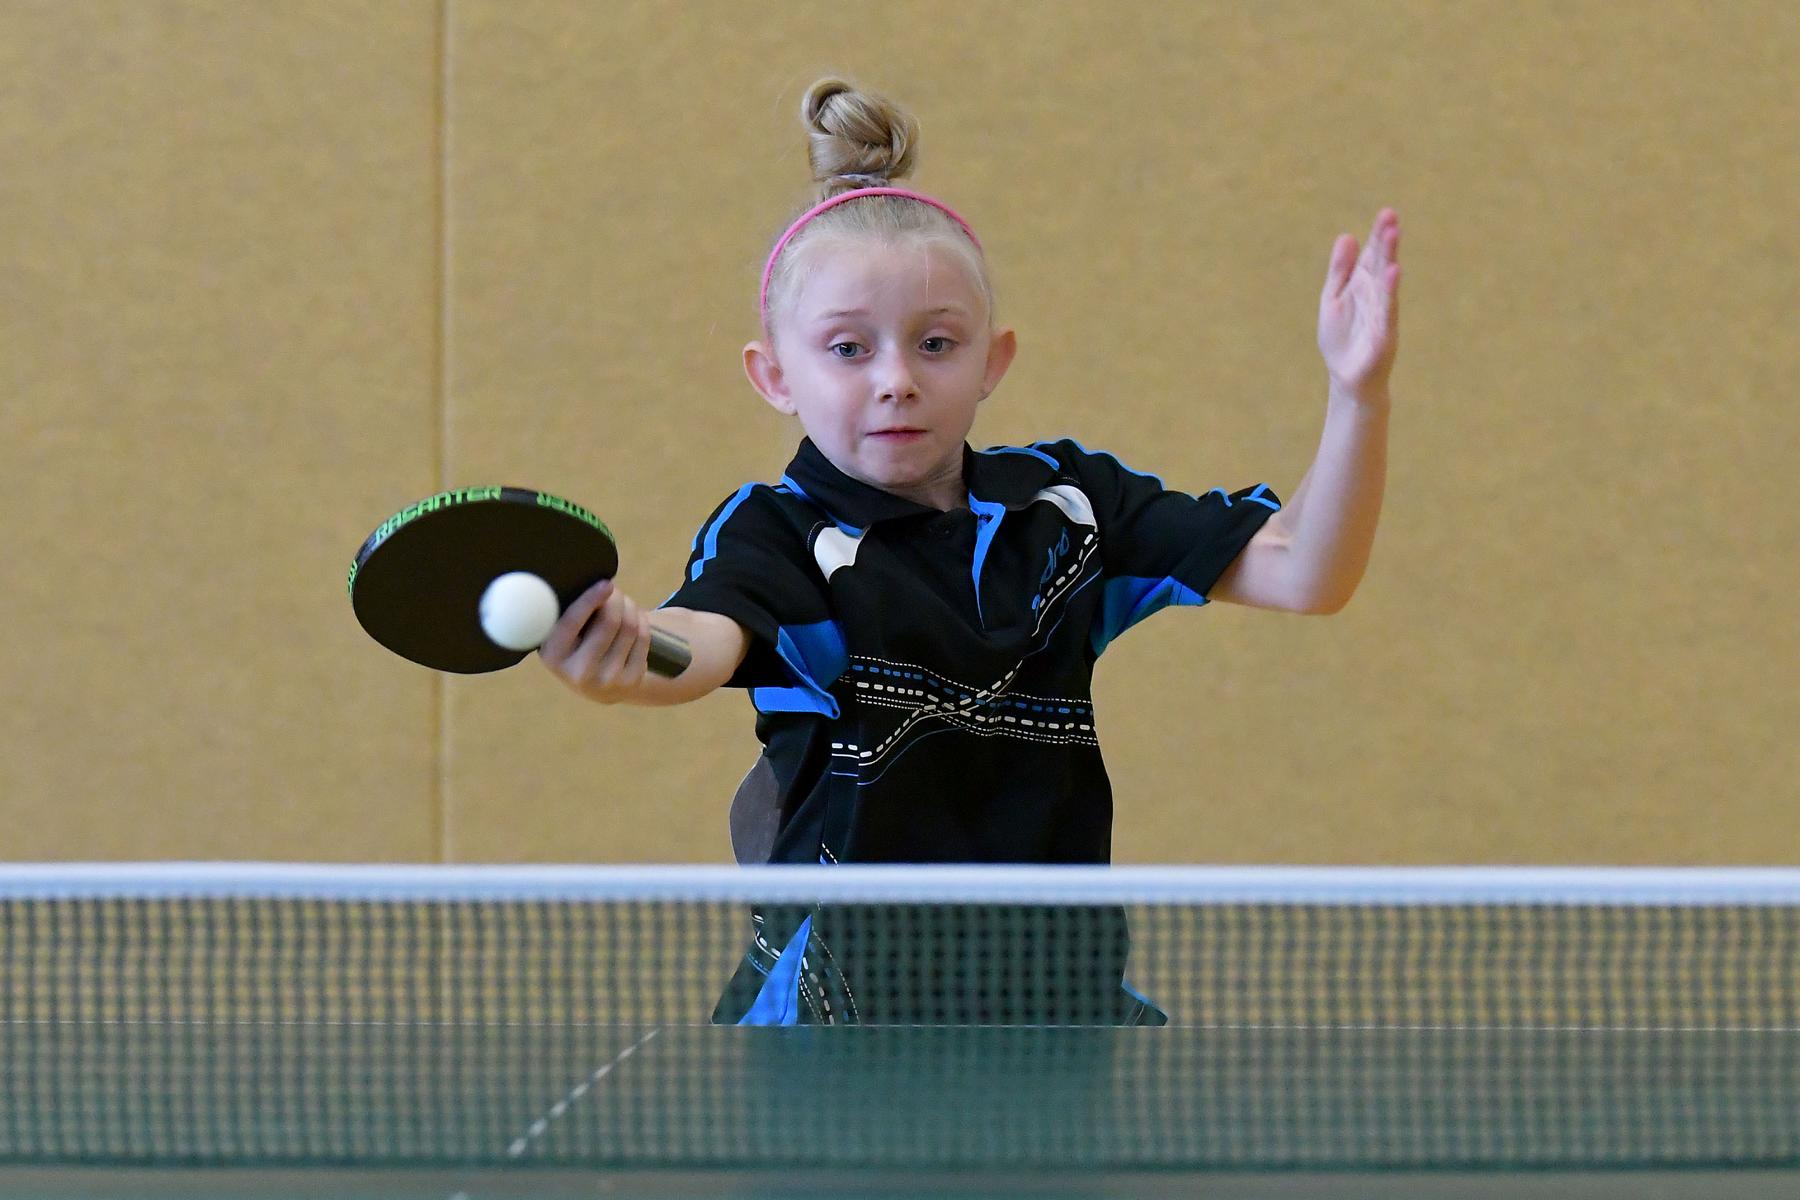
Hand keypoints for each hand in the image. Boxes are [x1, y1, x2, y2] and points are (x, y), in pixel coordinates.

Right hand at [538, 579, 652, 703]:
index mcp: (553, 656)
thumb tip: (595, 585)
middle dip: (616, 598)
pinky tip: (635, 618)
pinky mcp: (631, 682)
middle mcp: (579, 672)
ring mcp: (607, 680)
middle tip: (614, 591)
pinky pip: (643, 638)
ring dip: (630, 606)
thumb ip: (568, 614)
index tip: (605, 583)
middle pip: (609, 620)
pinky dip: (641, 620)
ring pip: (629, 626)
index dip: (590, 599)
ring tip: (623, 603)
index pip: (572, 621)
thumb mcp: (561, 636)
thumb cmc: (576, 648)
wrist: (598, 688)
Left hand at [1318, 208, 1400, 400]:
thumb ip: (1340, 270)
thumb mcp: (1333, 298)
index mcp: (1362, 285)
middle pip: (1381, 262)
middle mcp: (1375, 295)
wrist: (1347, 378)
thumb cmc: (1342, 339)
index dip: (1378, 235)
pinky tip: (1392, 273)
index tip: (1386, 213)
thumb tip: (1347, 235)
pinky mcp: (1384, 334)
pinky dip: (1389, 292)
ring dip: (1389, 258)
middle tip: (1391, 216)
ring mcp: (1382, 313)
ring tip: (1393, 235)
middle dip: (1385, 240)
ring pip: (1386, 281)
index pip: (1372, 255)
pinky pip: (1387, 309)